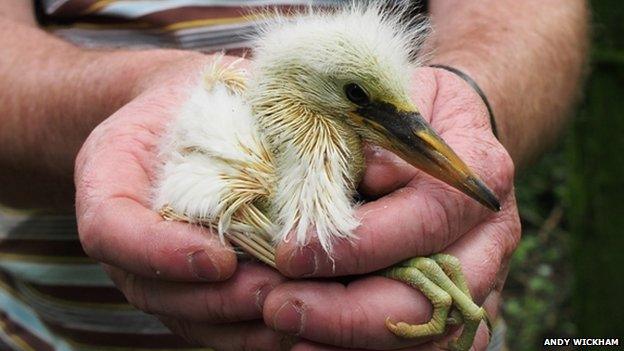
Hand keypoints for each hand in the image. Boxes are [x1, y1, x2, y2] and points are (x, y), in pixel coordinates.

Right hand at [75, 53, 290, 349]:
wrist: (183, 127)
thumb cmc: (198, 104)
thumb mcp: (205, 85)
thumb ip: (240, 109)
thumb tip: (325, 138)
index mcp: (111, 183)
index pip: (111, 230)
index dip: (160, 253)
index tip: (221, 259)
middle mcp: (127, 239)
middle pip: (154, 291)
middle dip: (218, 300)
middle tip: (272, 294)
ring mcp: (157, 271)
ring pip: (188, 318)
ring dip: (240, 325)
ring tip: (291, 318)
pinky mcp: (192, 288)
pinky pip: (214, 325)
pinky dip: (252, 334)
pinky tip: (295, 330)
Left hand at [264, 67, 520, 349]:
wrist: (452, 129)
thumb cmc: (413, 111)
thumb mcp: (390, 102)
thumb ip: (371, 141)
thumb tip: (350, 183)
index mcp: (480, 172)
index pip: (426, 220)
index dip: (358, 245)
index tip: (290, 254)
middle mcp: (491, 236)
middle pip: (433, 300)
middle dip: (346, 316)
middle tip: (278, 309)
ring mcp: (485, 279)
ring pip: (432, 339)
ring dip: (354, 346)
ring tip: (289, 336)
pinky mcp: (464, 306)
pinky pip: (428, 347)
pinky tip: (317, 345)